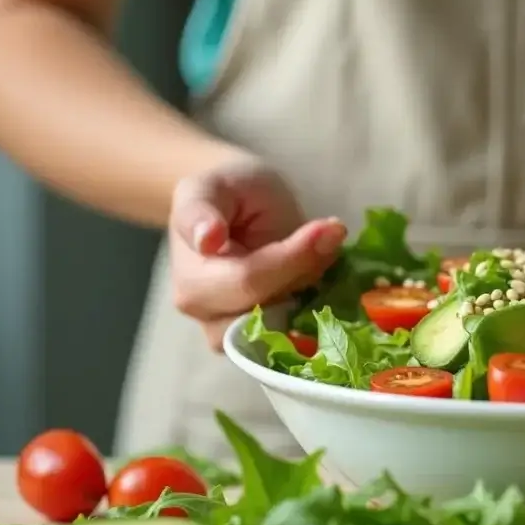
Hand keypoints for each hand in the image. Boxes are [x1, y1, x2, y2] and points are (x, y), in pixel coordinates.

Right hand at [168, 157, 347, 348]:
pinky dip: (316, 312)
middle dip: (306, 277)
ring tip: (320, 254)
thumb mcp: (209, 186)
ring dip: (312, 296)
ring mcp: (234, 331)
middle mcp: (207, 315)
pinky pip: (297, 338)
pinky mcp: (262, 337)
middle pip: (270, 313)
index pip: (248, 281)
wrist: (235, 207)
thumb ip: (202, 210)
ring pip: (287, 330)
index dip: (294, 258)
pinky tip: (324, 278)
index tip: (332, 226)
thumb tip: (208, 239)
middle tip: (329, 238)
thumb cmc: (225, 192)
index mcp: (193, 279)